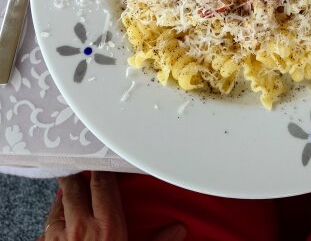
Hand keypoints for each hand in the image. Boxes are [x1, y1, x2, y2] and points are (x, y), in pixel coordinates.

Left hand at [38, 171, 185, 240]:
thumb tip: (179, 229)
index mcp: (107, 226)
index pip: (101, 183)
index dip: (101, 169)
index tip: (103, 163)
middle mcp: (80, 226)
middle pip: (74, 187)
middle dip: (78, 176)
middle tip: (82, 169)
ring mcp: (58, 237)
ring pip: (57, 204)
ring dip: (64, 197)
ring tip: (70, 193)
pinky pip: (46, 227)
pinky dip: (52, 221)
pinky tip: (58, 222)